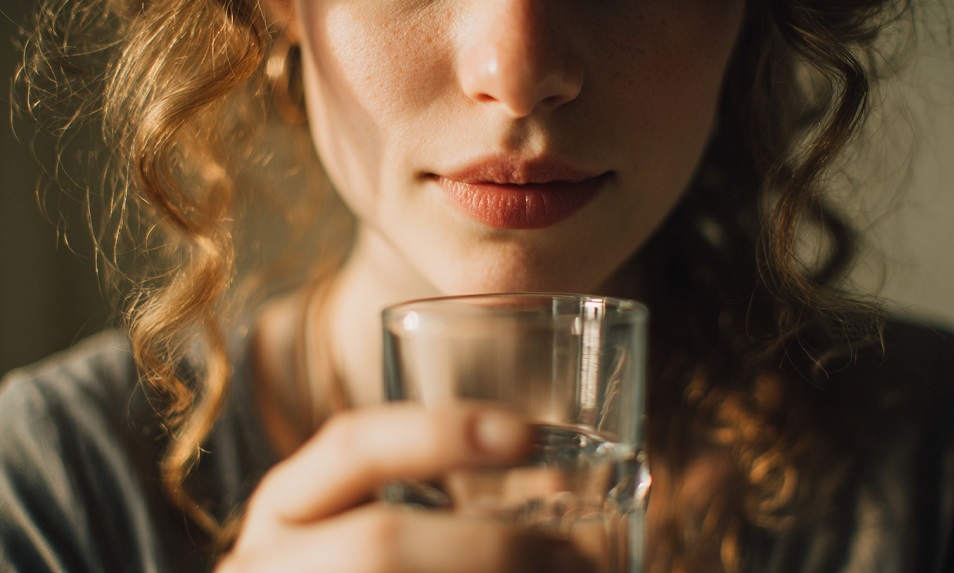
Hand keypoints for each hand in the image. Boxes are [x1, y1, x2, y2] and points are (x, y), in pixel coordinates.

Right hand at [216, 403, 595, 571]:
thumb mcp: (367, 525)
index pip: (350, 445)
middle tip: (572, 555)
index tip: (526, 435)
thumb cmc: (350, 564)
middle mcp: (270, 562)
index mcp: (286, 508)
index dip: (438, 432)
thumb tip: (560, 491)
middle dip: (490, 547)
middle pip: (379, 544)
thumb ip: (441, 503)